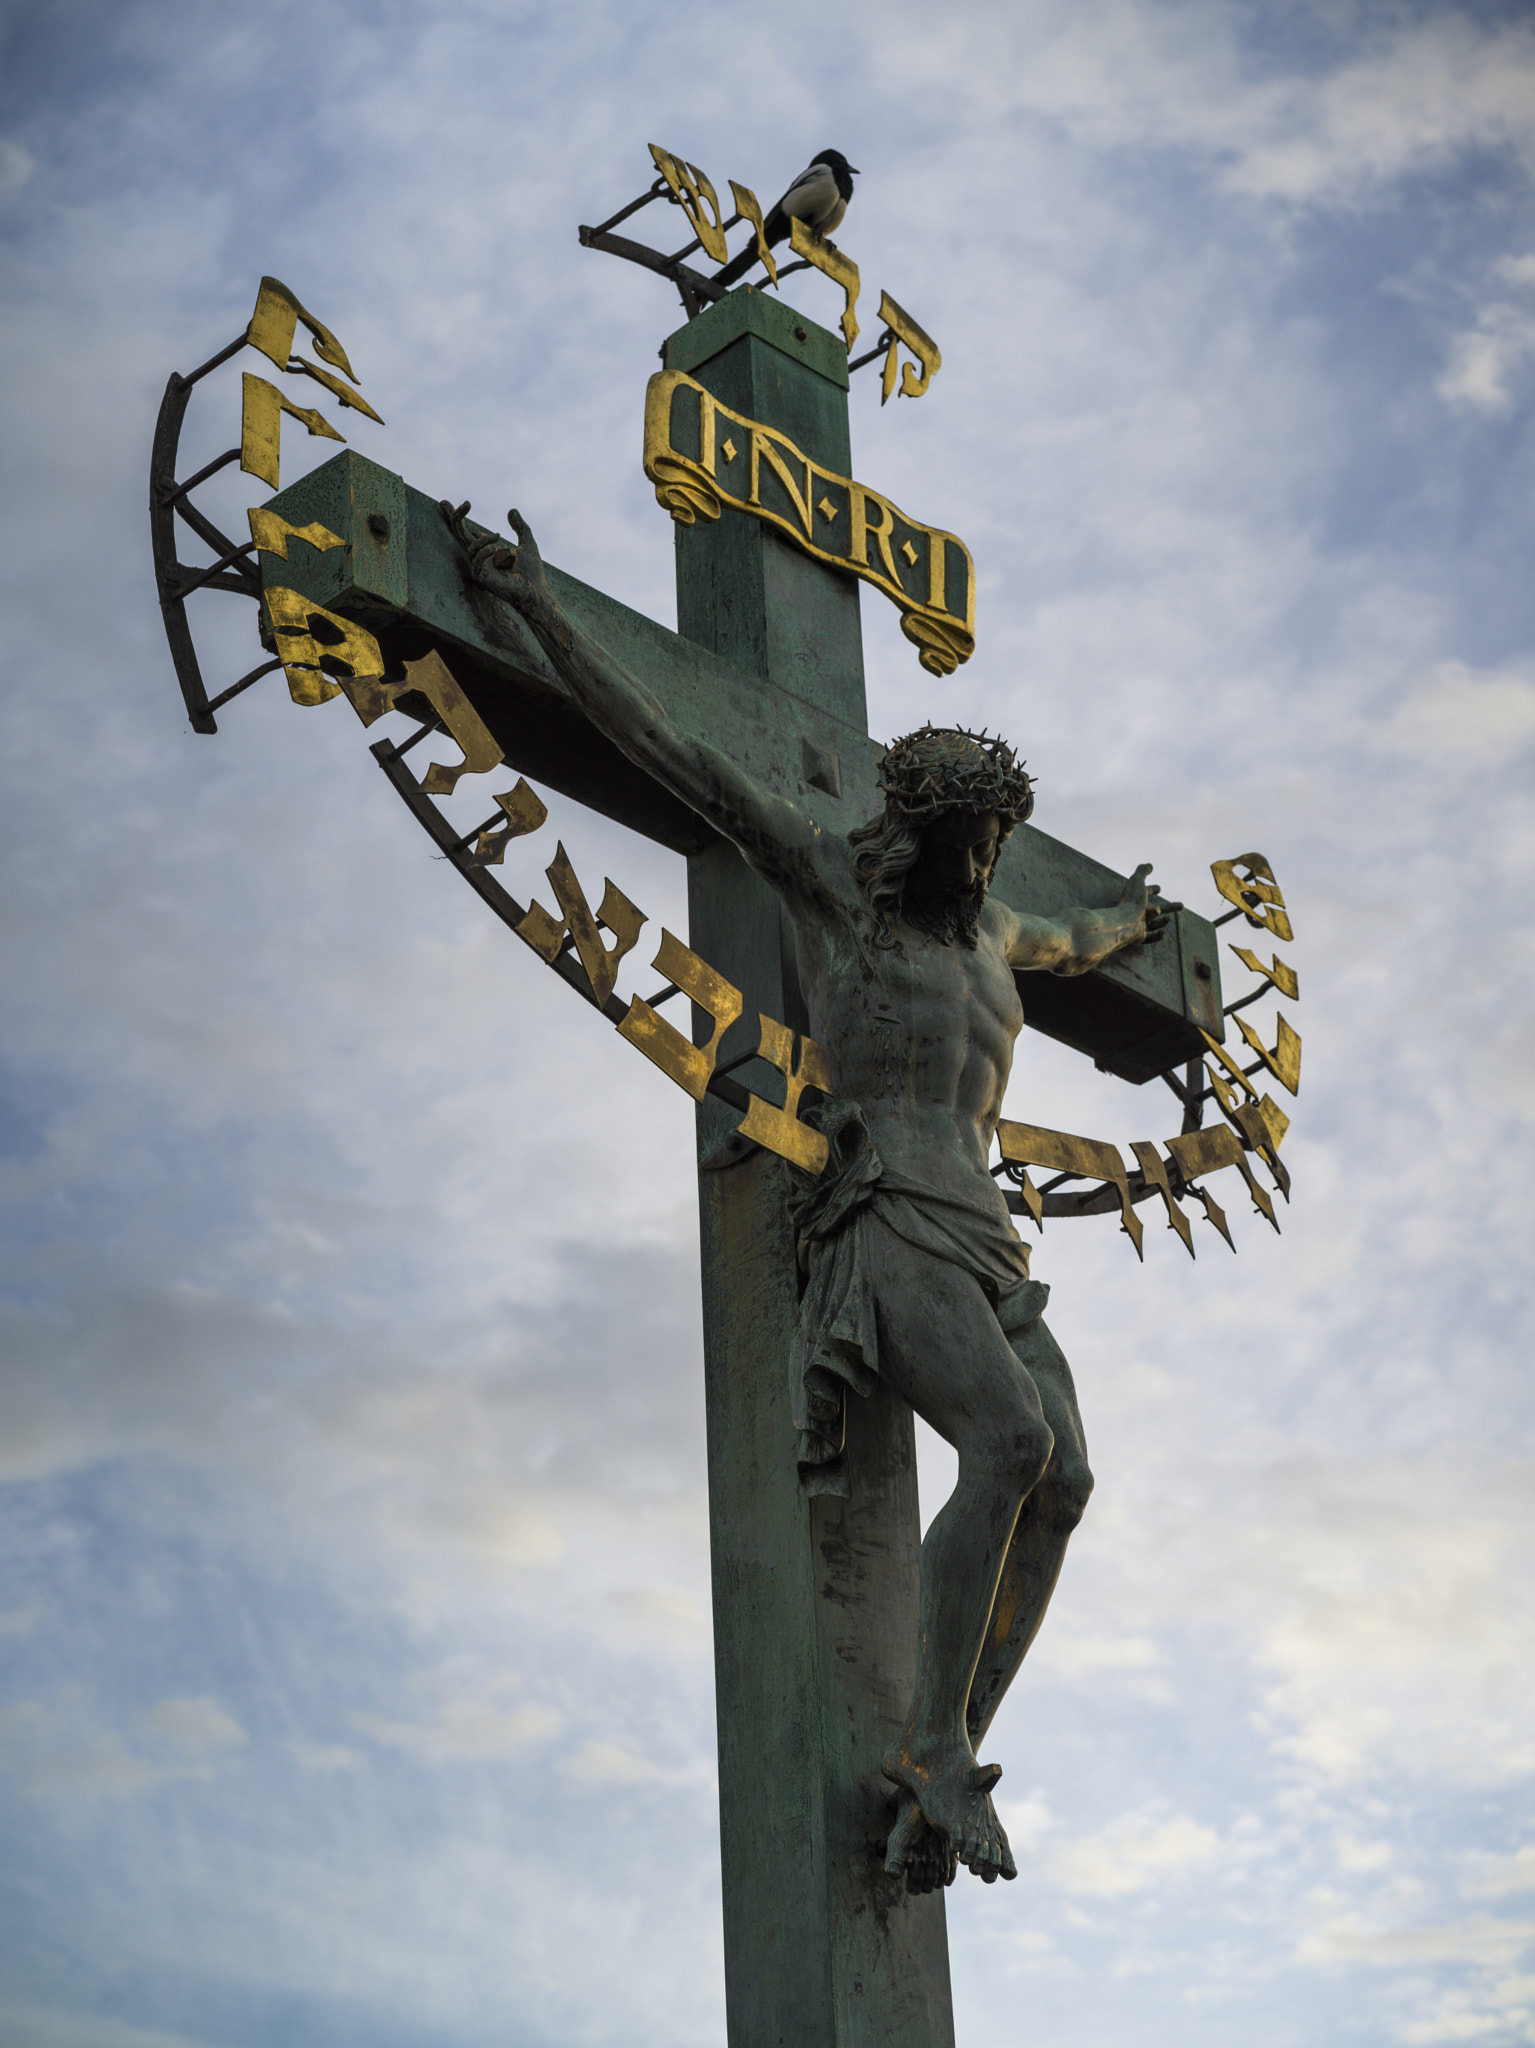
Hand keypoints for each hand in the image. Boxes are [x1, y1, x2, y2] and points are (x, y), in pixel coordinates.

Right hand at [440, 501, 552, 619]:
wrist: (537, 591)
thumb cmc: (532, 572)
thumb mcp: (528, 543)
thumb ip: (520, 528)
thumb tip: (511, 510)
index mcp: (488, 549)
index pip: (467, 530)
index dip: (457, 516)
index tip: (454, 502)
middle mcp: (480, 557)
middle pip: (460, 534)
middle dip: (457, 517)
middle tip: (466, 503)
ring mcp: (479, 568)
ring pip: (472, 547)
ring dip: (486, 540)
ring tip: (499, 536)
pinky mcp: (481, 577)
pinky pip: (478, 559)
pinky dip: (488, 551)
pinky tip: (501, 551)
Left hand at [1119, 862, 1181, 945]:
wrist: (1125, 921)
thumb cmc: (1131, 901)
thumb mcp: (1137, 881)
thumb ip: (1142, 871)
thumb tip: (1149, 865)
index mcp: (1136, 899)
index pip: (1145, 893)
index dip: (1151, 889)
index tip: (1159, 888)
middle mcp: (1137, 913)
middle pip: (1157, 909)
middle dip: (1170, 906)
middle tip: (1182, 905)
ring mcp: (1138, 925)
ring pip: (1154, 924)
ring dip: (1162, 921)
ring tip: (1168, 918)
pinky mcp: (1140, 937)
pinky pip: (1151, 938)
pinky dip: (1158, 936)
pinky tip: (1162, 933)